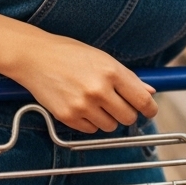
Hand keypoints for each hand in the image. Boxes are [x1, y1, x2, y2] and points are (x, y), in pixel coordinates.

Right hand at [4, 32, 157, 132]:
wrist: (35, 57)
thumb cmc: (70, 54)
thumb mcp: (103, 58)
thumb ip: (128, 77)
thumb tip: (149, 91)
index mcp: (112, 72)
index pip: (142, 100)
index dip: (151, 109)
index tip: (150, 111)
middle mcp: (99, 90)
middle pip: (128, 117)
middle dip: (128, 113)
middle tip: (119, 105)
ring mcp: (82, 105)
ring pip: (110, 126)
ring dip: (108, 119)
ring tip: (96, 102)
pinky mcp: (67, 116)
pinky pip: (90, 130)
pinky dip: (90, 122)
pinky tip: (82, 106)